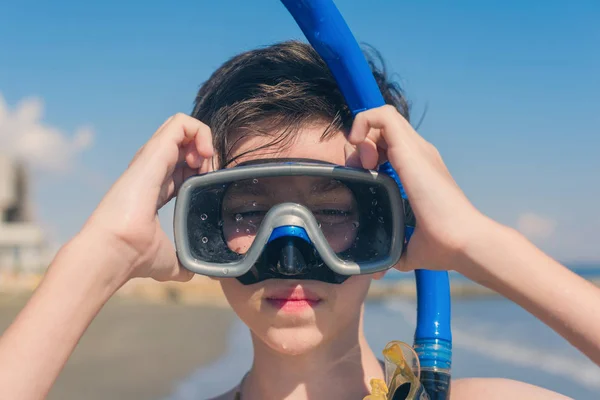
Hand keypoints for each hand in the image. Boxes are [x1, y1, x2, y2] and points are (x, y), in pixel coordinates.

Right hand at [82, 113, 213, 282]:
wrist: (115, 252)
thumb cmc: (134, 256)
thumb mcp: (169, 261)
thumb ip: (183, 263)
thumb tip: (193, 274)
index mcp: (156, 188)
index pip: (181, 165)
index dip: (202, 169)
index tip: (211, 185)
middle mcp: (153, 169)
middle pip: (183, 142)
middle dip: (206, 152)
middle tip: (211, 174)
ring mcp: (152, 158)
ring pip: (181, 126)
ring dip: (204, 139)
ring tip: (208, 162)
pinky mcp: (154, 152)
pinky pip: (181, 123)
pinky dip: (201, 132)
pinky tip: (206, 155)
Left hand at [348, 105, 487, 271]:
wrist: (463, 242)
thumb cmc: (443, 245)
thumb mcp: (408, 246)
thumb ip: (394, 251)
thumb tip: (379, 270)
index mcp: (418, 170)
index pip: (389, 145)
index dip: (368, 154)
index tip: (363, 177)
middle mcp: (419, 154)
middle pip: (383, 129)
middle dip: (361, 145)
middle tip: (360, 171)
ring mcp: (417, 149)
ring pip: (383, 117)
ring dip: (363, 134)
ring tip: (363, 163)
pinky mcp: (411, 150)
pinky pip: (383, 115)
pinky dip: (364, 122)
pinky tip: (359, 147)